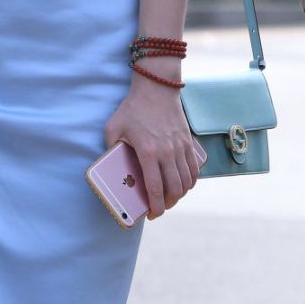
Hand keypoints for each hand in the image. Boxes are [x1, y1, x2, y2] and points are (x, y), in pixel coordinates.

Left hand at [104, 78, 206, 218]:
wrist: (157, 88)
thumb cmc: (133, 108)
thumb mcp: (113, 128)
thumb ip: (110, 148)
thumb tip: (110, 166)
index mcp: (148, 152)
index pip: (156, 187)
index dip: (155, 206)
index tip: (152, 215)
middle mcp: (168, 152)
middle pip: (174, 189)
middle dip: (168, 204)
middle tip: (160, 209)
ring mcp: (180, 148)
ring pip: (186, 181)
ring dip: (179, 195)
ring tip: (170, 199)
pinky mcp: (188, 143)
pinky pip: (194, 170)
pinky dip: (190, 182)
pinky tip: (182, 185)